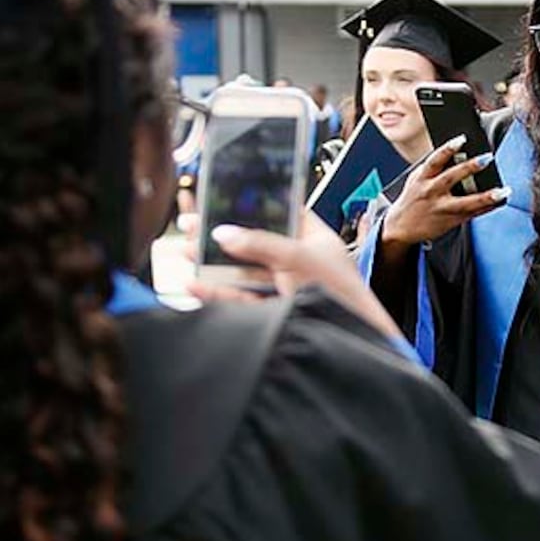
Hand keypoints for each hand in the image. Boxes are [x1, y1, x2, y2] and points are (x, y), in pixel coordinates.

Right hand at [183, 211, 404, 340]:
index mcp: (316, 240)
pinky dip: (219, 293)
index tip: (223, 199)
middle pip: (256, 243)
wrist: (354, 341)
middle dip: (223, 236)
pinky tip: (197, 286)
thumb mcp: (300, 258)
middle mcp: (302, 262)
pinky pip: (243, 300)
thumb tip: (224, 233)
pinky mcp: (277, 313)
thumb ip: (261, 243)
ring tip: (185, 253)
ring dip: (215, 264)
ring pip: (246, 273)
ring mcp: (288, 289)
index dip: (254, 205)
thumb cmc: (343, 294)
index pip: (283, 213)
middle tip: (192, 226)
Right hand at [380, 136, 509, 250]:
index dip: (448, 148)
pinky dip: (487, 207)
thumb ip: (435, 169)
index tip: (462, 139)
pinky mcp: (450, 221)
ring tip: (503, 191)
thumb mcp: (417, 180)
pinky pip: (472, 213)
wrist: (400, 227)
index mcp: (421, 178)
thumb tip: (460, 154)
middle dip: (469, 167)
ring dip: (486, 197)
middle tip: (487, 157)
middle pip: (451, 178)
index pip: (434, 160)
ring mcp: (441, 208)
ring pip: (466, 202)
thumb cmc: (415, 197)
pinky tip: (499, 201)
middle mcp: (431, 192)